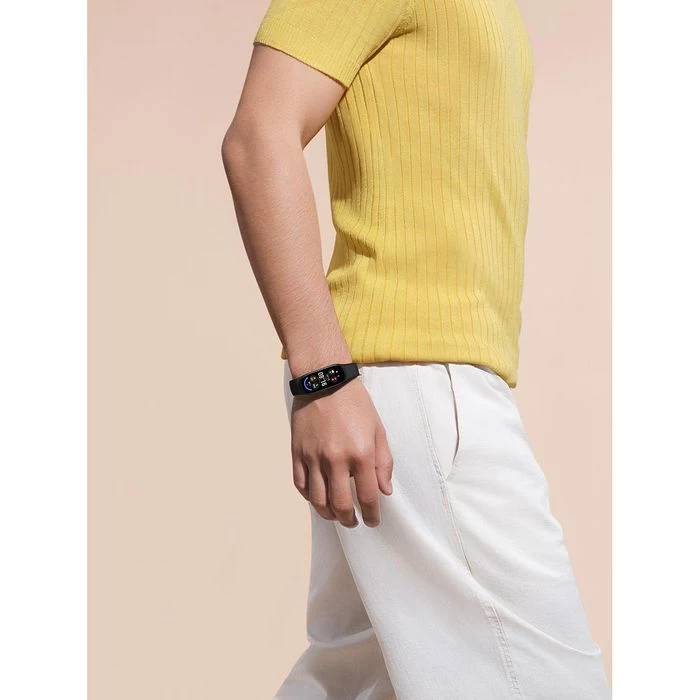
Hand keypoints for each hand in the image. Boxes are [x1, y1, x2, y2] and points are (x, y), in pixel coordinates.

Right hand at [290, 377, 392, 526]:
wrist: (325, 381)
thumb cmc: (355, 403)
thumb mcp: (378, 430)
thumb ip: (383, 463)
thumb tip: (384, 491)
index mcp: (360, 454)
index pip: (367, 497)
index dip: (371, 514)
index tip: (373, 520)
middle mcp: (335, 459)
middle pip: (340, 504)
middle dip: (349, 519)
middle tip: (353, 522)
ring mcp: (313, 457)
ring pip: (318, 500)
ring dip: (328, 513)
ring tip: (335, 515)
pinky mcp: (297, 453)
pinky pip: (301, 484)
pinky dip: (309, 497)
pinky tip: (317, 498)